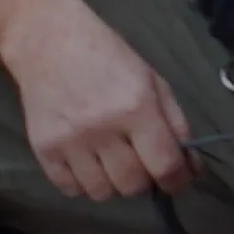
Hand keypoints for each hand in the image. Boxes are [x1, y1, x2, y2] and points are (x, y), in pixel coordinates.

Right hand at [0, 0, 198, 200]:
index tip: (177, 180)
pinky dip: (82, 183)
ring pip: (101, 193)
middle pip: (133, 186)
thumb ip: (175, 124)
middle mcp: (102, 128)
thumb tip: (191, 168)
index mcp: (136, 107)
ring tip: (110, 162)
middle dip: (144, 180)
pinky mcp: (42, 148)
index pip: (165, 165)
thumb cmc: (106, 56)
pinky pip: (69, 189)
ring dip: (112, 184)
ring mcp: (69, 141)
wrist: (47, 40)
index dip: (178, 181)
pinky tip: (85, 162)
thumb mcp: (152, 80)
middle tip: (139, 162)